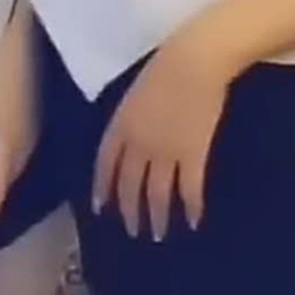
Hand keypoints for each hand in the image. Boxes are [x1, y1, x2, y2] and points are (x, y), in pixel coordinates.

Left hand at [92, 22, 230, 241]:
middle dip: (129, 209)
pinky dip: (191, 207)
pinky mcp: (194, 154)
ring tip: (157, 233)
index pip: (105, 163)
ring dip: (157, 216)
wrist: (194, 61)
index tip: (100, 208)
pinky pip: (190, 188)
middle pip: (129, 184)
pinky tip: (193, 221)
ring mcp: (166, 152)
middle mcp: (139, 144)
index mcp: (121, 125)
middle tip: (132, 230)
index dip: (102, 187)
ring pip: (157, 193)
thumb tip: (132, 135)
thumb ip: (131, 117)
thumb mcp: (136, 91)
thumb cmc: (166, 65)